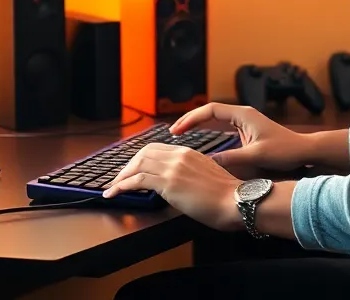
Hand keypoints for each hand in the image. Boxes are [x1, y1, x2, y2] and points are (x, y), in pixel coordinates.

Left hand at [102, 144, 242, 231]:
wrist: (235, 201)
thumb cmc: (227, 196)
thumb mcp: (208, 177)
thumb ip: (192, 174)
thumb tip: (181, 184)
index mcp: (189, 153)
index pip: (157, 148)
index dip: (141, 158)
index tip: (134, 168)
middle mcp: (179, 156)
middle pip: (144, 153)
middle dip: (128, 166)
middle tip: (120, 178)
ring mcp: (173, 168)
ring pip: (138, 164)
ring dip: (122, 176)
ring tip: (113, 187)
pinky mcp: (167, 183)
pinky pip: (136, 180)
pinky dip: (121, 186)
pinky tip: (114, 193)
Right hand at [170, 103, 310, 174]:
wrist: (304, 151)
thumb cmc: (285, 150)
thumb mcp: (256, 156)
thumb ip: (231, 159)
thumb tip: (207, 163)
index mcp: (243, 115)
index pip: (210, 110)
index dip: (191, 119)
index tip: (177, 130)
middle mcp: (242, 115)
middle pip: (210, 112)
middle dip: (190, 119)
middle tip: (173, 132)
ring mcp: (245, 122)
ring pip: (215, 118)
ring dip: (198, 124)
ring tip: (181, 134)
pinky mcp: (247, 131)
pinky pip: (222, 126)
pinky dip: (209, 130)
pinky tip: (201, 140)